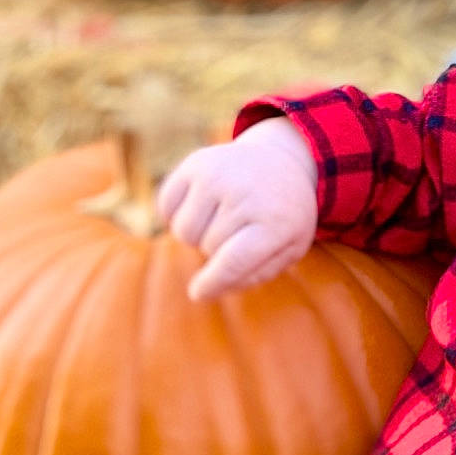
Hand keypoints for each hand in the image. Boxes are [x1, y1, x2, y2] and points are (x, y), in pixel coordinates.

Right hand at [157, 118, 319, 301]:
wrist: (281, 161)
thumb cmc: (283, 215)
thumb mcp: (289, 248)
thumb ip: (253, 275)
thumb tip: (204, 290)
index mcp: (276, 222)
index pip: (233, 263)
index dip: (212, 284)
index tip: (199, 293)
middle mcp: (246, 194)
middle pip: (207, 248)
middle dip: (218, 250)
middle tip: (239, 232)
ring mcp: (218, 174)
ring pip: (184, 231)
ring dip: (198, 234)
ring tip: (222, 218)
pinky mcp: (195, 163)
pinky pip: (167, 207)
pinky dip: (178, 213)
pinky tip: (204, 204)